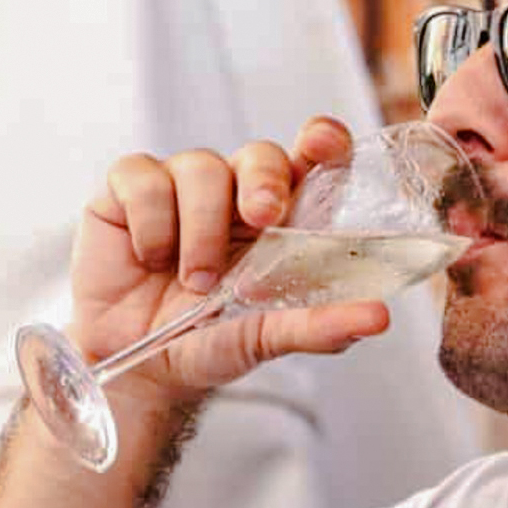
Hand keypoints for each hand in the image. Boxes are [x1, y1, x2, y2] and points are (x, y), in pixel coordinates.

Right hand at [67, 116, 389, 404]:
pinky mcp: (129, 189)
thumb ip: (321, 325)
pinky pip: (142, 176)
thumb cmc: (210, 342)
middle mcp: (235, 191)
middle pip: (260, 154)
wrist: (141, 367)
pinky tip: (149, 258)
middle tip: (262, 218)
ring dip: (200, 229)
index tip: (325, 144)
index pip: (311, 159)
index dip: (322, 140)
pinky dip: (150, 221)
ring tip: (194, 282)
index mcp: (281, 216)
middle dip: (263, 181)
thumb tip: (379, 317)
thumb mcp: (267, 336)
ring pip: (200, 167)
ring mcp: (182, 186)